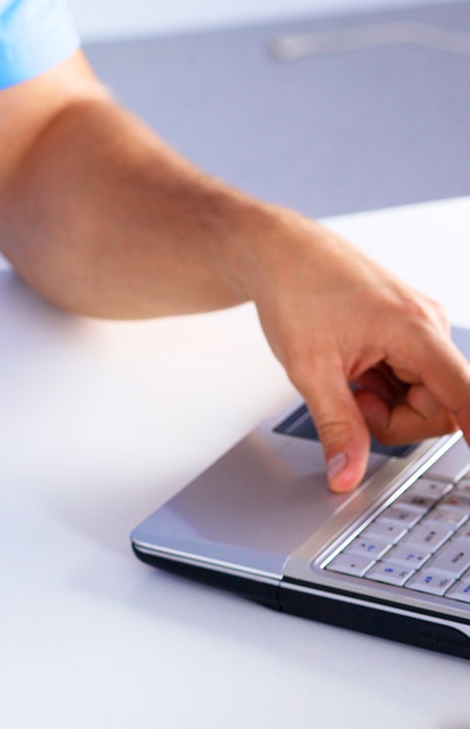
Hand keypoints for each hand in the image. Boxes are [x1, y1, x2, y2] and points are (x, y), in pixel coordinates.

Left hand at [250, 212, 469, 491]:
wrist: (277, 253)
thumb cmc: (294, 291)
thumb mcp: (309, 369)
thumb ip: (336, 426)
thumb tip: (346, 475)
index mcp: (415, 331)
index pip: (467, 394)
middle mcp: (428, 327)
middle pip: (440, 408)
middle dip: (394, 421)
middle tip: (350, 400)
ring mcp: (418, 329)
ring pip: (423, 397)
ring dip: (384, 404)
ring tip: (345, 376)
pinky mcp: (405, 332)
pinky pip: (408, 379)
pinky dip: (380, 387)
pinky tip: (352, 369)